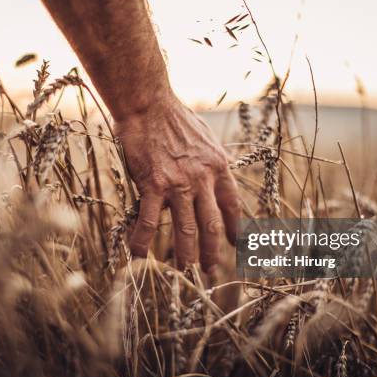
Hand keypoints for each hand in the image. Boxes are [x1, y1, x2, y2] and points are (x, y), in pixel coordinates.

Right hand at [115, 95, 240, 272]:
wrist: (148, 103)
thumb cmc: (174, 117)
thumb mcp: (205, 139)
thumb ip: (210, 163)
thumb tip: (213, 180)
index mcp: (218, 166)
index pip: (232, 205)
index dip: (235, 228)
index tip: (237, 245)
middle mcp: (202, 178)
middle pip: (212, 224)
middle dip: (213, 252)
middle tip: (211, 271)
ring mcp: (178, 183)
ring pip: (185, 228)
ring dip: (186, 255)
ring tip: (185, 272)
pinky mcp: (152, 184)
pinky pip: (149, 220)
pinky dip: (143, 240)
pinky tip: (139, 255)